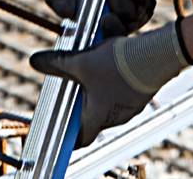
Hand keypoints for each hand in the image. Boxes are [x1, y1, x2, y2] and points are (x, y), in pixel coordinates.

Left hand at [28, 20, 192, 146]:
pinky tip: (110, 63)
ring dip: (98, 90)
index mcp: (99, 117)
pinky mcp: (142, 93)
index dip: (71, 136)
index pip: (82, 138)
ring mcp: (131, 106)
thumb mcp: (81, 62)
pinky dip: (113, 82)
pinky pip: (122, 92)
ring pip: (109, 102)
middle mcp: (116, 117)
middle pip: (93, 117)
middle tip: (71, 90)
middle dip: (81, 104)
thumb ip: (57, 64)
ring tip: (90, 71)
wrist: (158, 54)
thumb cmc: (119, 64)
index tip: (62, 130)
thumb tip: (34, 62)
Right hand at [45, 0, 165, 37]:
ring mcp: (130, 15)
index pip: (92, 45)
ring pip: (130, 19)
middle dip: (112, 30)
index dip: (93, 47)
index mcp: (90, 24)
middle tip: (106, 19)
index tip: (87, 37)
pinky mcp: (145, 4)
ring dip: (122, 3)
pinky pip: (143, 3)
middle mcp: (111, 24)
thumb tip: (65, 14)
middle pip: (115, 37)